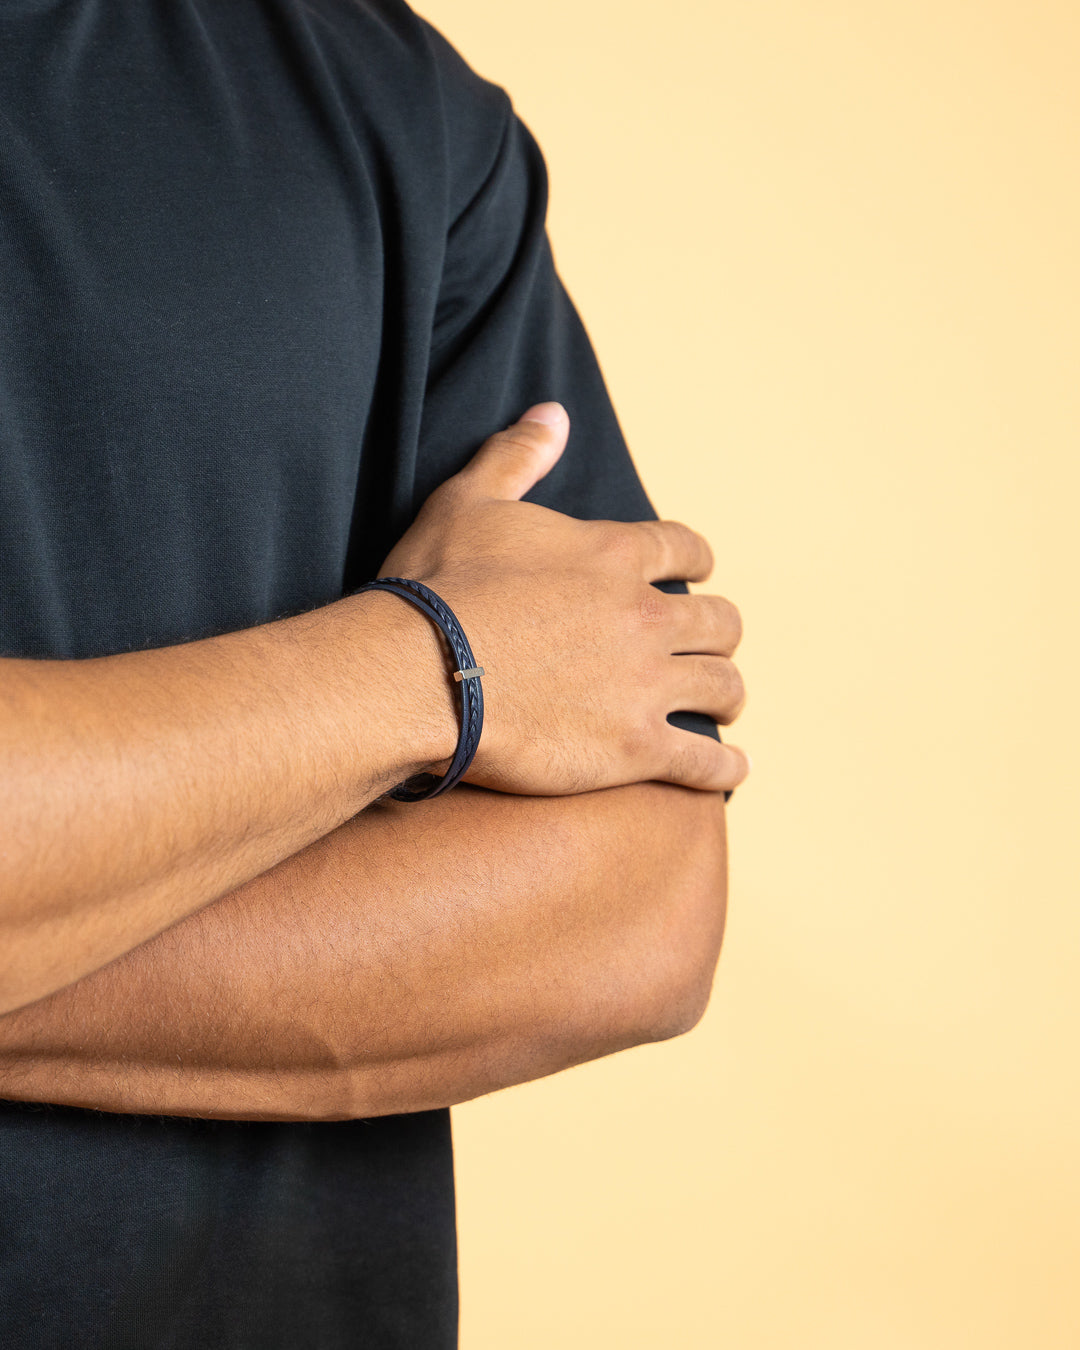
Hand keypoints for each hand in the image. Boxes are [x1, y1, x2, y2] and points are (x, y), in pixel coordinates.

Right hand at [378, 404, 748, 794]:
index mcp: (613, 555)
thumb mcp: (467, 501)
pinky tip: (731, 772)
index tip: (697, 574)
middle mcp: (645, 615)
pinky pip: (706, 763)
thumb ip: (516, 454)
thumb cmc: (436, 588)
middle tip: (708, 649)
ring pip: (724, 686)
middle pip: (719, 621)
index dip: (697, 561)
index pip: (686, 549)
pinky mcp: (635, 747)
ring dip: (728, 695)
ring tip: (723, 708)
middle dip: (719, 634)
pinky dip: (725, 769)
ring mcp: (645, 684)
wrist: (418, 674)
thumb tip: (553, 412)